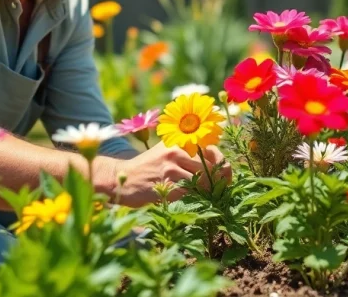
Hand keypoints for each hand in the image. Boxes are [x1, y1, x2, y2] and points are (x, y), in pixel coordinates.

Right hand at [109, 142, 230, 206]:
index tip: (226, 176)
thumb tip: (218, 163)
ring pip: (202, 184)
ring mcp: (170, 170)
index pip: (212, 152)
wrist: (121, 177)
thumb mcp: (166, 150)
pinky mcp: (165, 187)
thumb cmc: (148, 166)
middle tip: (220, 192)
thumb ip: (187, 152)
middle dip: (218, 183)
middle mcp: (176, 153)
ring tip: (209, 200)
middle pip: (210, 170)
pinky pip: (190, 195)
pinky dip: (196, 201)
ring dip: (208, 194)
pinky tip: (195, 204)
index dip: (223, 165)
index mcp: (179, 142)